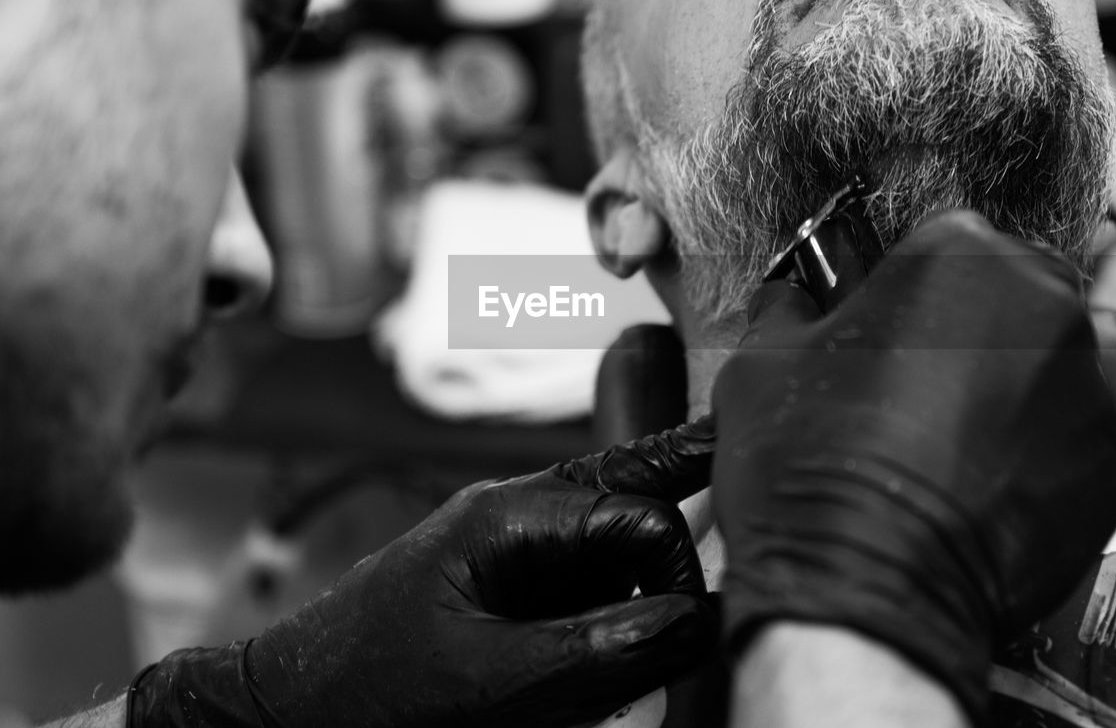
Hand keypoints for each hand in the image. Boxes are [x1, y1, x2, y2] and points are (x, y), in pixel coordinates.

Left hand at [128, 421, 717, 727]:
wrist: (285, 710)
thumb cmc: (365, 688)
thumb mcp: (487, 679)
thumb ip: (594, 650)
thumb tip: (690, 621)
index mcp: (508, 515)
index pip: (634, 512)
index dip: (678, 568)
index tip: (697, 630)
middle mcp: (519, 517)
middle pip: (630, 497)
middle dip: (681, 525)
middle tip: (741, 500)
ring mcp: (514, 552)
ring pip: (614, 547)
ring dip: (649, 583)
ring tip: (668, 642)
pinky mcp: (509, 590)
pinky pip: (584, 589)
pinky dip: (614, 616)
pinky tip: (627, 656)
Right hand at [711, 210, 1115, 722]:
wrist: (860, 590)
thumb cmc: (806, 463)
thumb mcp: (761, 361)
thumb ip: (787, 309)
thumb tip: (789, 299)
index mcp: (962, 254)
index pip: (947, 245)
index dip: (910, 290)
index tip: (887, 332)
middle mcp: (1047, 306)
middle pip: (1013, 302)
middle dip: (972, 337)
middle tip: (914, 397)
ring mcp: (1090, 393)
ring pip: (1047, 376)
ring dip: (1006, 401)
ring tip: (942, 457)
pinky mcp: (1113, 473)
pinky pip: (1070, 452)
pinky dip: (1033, 468)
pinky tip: (976, 499)